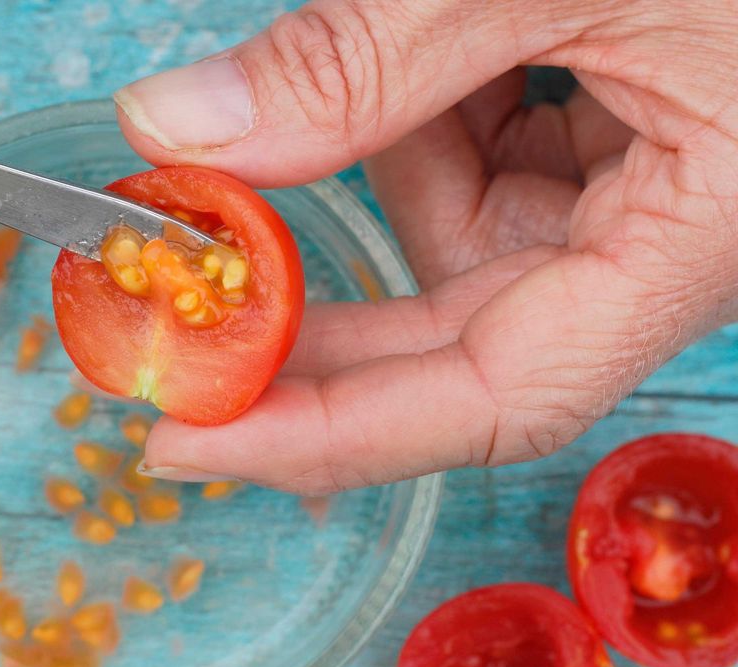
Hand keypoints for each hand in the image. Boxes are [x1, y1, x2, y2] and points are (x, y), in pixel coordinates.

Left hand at [116, 0, 737, 493]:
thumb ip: (362, 60)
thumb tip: (173, 128)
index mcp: (700, 236)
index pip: (498, 396)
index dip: (332, 432)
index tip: (187, 436)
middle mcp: (670, 243)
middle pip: (460, 334)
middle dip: (315, 304)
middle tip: (175, 287)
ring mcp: (642, 192)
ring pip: (461, 231)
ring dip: (387, 146)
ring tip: (404, 38)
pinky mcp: (616, 142)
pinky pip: (488, 162)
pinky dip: (427, 107)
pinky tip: (442, 36)